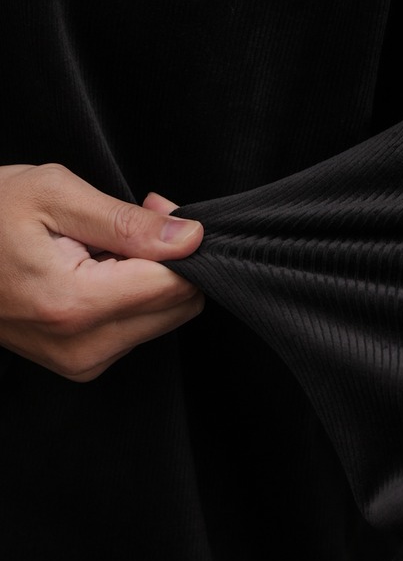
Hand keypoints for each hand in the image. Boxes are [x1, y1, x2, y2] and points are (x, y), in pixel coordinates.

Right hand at [0, 163, 203, 380]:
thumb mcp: (53, 194)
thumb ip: (128, 223)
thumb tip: (190, 238)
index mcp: (74, 304)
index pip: (174, 285)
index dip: (179, 242)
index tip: (153, 210)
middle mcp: (81, 346)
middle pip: (177, 308)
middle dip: (170, 262)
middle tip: (131, 222)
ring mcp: (81, 363)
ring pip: (163, 320)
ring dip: (150, 280)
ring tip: (101, 247)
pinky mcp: (81, 366)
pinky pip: (138, 331)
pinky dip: (131, 299)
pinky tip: (94, 272)